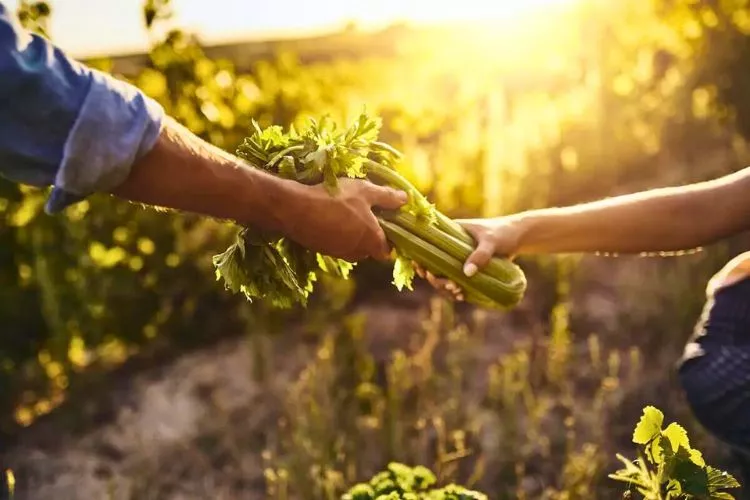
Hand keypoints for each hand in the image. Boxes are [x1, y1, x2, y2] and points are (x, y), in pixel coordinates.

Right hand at [283, 178, 406, 260]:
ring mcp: (337, 253)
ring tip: (345, 213)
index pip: (386, 251)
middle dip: (369, 236)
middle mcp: (356, 252)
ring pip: (351, 248)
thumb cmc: (335, 198)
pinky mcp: (321, 250)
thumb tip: (406, 199)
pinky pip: (335, 245)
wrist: (295, 209)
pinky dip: (336, 234)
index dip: (388, 240)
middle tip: (364, 214)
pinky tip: (329, 216)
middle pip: (368, 250)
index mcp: (371, 240)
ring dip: (351, 235)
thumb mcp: (365, 191)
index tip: (384, 224)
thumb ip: (387, 197)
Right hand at [415, 216, 525, 297]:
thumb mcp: (491, 241)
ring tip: (458, 293)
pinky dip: (455, 290)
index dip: (421, 260)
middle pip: (433, 266)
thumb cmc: (504, 233)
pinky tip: (461, 296)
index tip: (424, 272)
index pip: (427, 246)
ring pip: (443, 276)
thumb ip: (480, 255)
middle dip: (437, 280)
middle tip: (451, 286)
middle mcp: (450, 246)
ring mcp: (458, 259)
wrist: (520, 237)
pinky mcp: (468, 268)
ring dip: (445, 287)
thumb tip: (466, 273)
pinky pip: (456, 281)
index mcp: (450, 233)